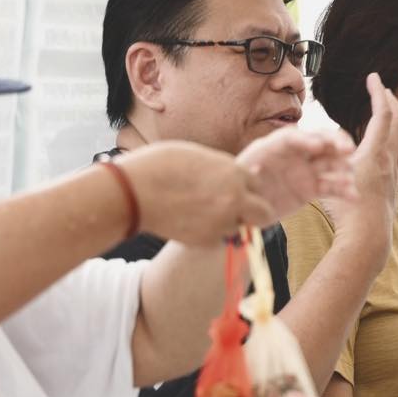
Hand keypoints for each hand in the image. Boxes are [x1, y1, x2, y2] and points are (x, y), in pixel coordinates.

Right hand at [119, 141, 277, 244]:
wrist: (133, 192)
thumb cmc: (160, 166)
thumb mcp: (198, 156)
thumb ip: (223, 168)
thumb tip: (243, 175)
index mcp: (235, 173)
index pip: (258, 184)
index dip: (246, 188)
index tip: (235, 190)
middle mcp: (235, 198)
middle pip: (264, 213)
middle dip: (254, 212)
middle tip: (236, 210)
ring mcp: (223, 222)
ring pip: (239, 228)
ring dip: (229, 223)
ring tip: (201, 213)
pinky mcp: (207, 240)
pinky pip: (218, 239)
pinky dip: (210, 234)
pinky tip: (189, 221)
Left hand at [235, 126, 356, 219]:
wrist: (248, 208)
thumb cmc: (242, 189)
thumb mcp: (241, 181)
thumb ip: (250, 175)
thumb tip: (257, 170)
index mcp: (274, 146)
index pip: (292, 138)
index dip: (306, 139)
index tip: (318, 146)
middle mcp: (294, 154)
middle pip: (318, 142)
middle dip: (335, 143)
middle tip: (349, 149)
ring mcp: (306, 170)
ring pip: (330, 163)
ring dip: (343, 168)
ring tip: (349, 178)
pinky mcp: (313, 187)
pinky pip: (331, 186)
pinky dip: (343, 190)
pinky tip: (354, 197)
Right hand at [323, 74, 397, 247]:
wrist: (368, 239)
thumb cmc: (346, 212)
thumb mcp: (328, 179)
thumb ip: (321, 158)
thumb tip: (309, 143)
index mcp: (375, 153)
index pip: (383, 114)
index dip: (378, 93)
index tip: (373, 77)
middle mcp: (390, 161)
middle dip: (391, 102)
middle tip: (382, 90)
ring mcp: (395, 175)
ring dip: (397, 123)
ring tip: (388, 116)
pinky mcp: (394, 188)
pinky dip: (396, 144)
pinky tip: (389, 150)